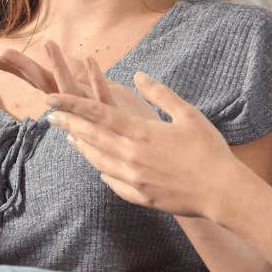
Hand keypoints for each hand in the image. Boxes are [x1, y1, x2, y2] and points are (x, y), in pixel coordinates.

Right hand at [0, 40, 156, 122]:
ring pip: (72, 91)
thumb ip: (84, 98)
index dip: (20, 72)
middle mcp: (78, 113)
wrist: (146, 160)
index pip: (41, 85)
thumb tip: (66, 91)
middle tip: (2, 55)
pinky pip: (102, 95)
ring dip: (60, 68)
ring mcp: (95, 116)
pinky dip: (94, 78)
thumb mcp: (100, 109)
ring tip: (48, 45)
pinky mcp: (116, 117)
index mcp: (72, 108)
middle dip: (25, 70)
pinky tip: (88, 60)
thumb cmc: (127, 135)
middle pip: (47, 88)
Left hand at [46, 71, 238, 219]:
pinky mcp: (139, 196)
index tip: (51, 100)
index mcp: (141, 132)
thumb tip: (137, 76)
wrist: (221, 192)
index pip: (96, 114)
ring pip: (97, 161)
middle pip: (90, 137)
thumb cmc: (209, 149)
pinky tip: (98, 167)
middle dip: (68, 125)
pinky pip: (112, 182)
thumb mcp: (188, 114)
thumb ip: (160, 94)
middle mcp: (130, 156)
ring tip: (71, 138)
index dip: (71, 106)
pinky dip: (102, 171)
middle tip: (50, 117)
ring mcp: (133, 178)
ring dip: (81, 147)